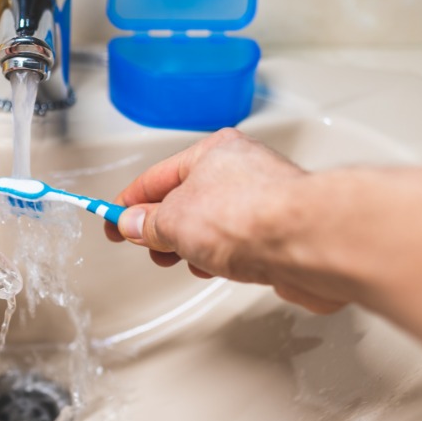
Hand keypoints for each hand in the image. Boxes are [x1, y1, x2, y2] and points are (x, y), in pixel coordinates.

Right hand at [107, 129, 346, 312]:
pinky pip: (241, 242)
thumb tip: (134, 224)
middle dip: (165, 229)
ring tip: (191, 261)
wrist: (308, 242)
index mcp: (212, 151)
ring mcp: (266, 200)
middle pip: (188, 200)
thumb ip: (149, 224)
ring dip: (196, 247)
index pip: (157, 177)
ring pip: (215, 224)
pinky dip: (225, 257)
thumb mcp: (174, 221)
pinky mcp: (284, 231)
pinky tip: (222, 269)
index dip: (130, 202)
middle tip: (152, 248)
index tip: (113, 220)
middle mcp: (242, 169)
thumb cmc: (251, 216)